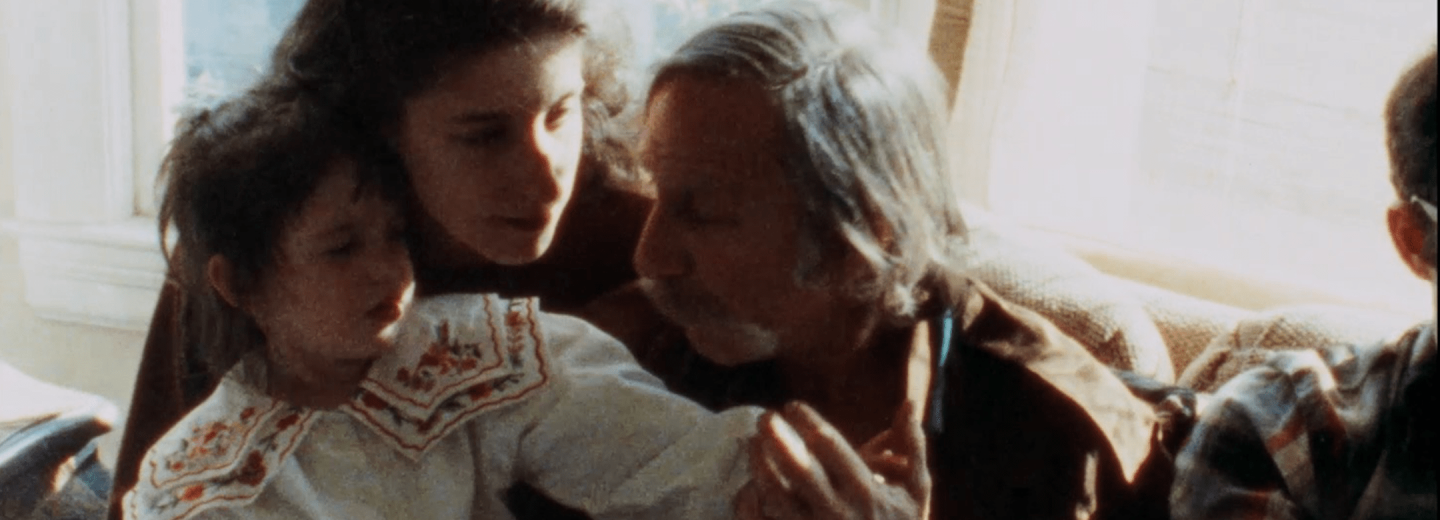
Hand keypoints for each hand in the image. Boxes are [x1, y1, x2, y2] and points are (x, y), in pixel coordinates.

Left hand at [736, 401, 930, 519]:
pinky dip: (753, 502)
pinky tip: (750, 483)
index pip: (829, 446)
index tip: (792, 406)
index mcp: (866, 493)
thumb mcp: (915, 492)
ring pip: (775, 495)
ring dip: (759, 466)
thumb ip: (912, 448)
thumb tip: (909, 403)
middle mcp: (838, 513)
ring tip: (752, 444)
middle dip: (777, 437)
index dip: (807, 421)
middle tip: (763, 416)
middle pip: (797, 468)